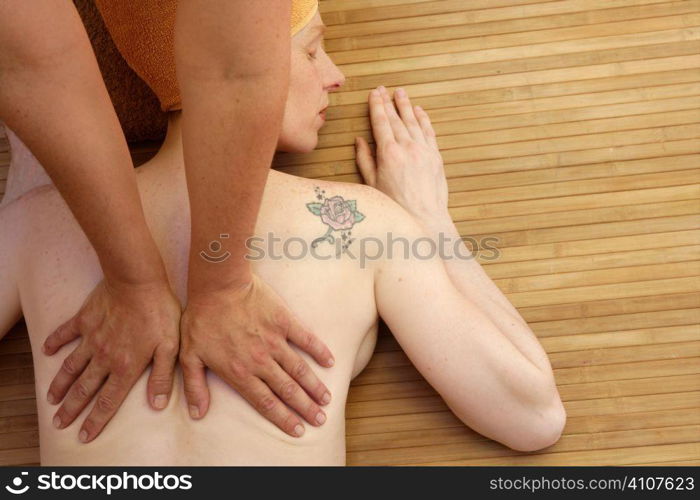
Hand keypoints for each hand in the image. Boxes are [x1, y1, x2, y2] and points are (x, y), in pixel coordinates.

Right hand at [43, 278, 181, 442]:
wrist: (137, 282)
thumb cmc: (159, 313)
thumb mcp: (170, 347)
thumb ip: (161, 376)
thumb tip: (157, 404)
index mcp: (126, 367)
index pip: (108, 401)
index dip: (96, 421)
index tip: (84, 435)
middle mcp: (104, 357)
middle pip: (84, 390)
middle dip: (71, 409)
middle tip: (59, 423)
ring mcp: (91, 339)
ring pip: (71, 368)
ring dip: (60, 385)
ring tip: (51, 399)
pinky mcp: (84, 320)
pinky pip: (65, 334)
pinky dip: (55, 343)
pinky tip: (46, 351)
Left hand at [179, 273, 334, 437]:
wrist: (218, 285)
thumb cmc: (201, 319)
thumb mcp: (189, 355)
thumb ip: (195, 386)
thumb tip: (197, 413)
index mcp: (240, 373)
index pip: (266, 403)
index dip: (283, 418)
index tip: (297, 429)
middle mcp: (261, 361)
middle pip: (287, 391)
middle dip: (305, 408)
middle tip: (319, 420)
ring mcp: (275, 341)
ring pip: (299, 370)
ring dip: (314, 387)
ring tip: (327, 399)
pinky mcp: (284, 321)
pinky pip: (306, 339)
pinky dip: (319, 351)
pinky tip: (330, 362)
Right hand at [355, 85, 448, 220]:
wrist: (424, 218)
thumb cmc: (394, 206)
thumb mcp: (372, 185)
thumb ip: (365, 160)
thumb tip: (360, 140)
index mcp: (388, 154)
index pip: (381, 123)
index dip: (376, 106)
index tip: (374, 93)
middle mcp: (407, 147)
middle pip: (396, 119)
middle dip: (389, 102)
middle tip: (383, 89)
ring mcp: (423, 150)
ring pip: (413, 122)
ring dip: (406, 106)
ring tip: (401, 93)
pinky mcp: (436, 156)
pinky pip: (429, 132)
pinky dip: (424, 119)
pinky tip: (419, 111)